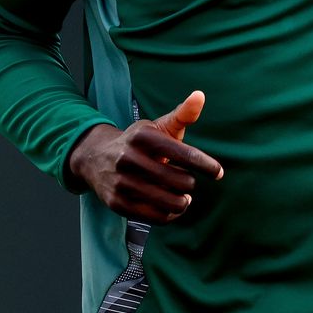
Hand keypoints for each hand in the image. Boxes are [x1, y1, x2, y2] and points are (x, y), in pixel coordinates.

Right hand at [66, 91, 223, 222]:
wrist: (95, 157)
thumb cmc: (138, 142)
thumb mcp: (157, 127)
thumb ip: (182, 114)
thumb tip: (200, 95)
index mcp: (142, 136)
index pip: (184, 154)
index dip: (206, 165)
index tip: (218, 172)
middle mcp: (128, 158)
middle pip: (181, 181)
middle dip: (190, 183)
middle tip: (187, 181)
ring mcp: (121, 182)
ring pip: (171, 202)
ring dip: (183, 201)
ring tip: (183, 196)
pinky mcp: (117, 203)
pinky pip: (157, 217)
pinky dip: (171, 215)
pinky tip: (172, 206)